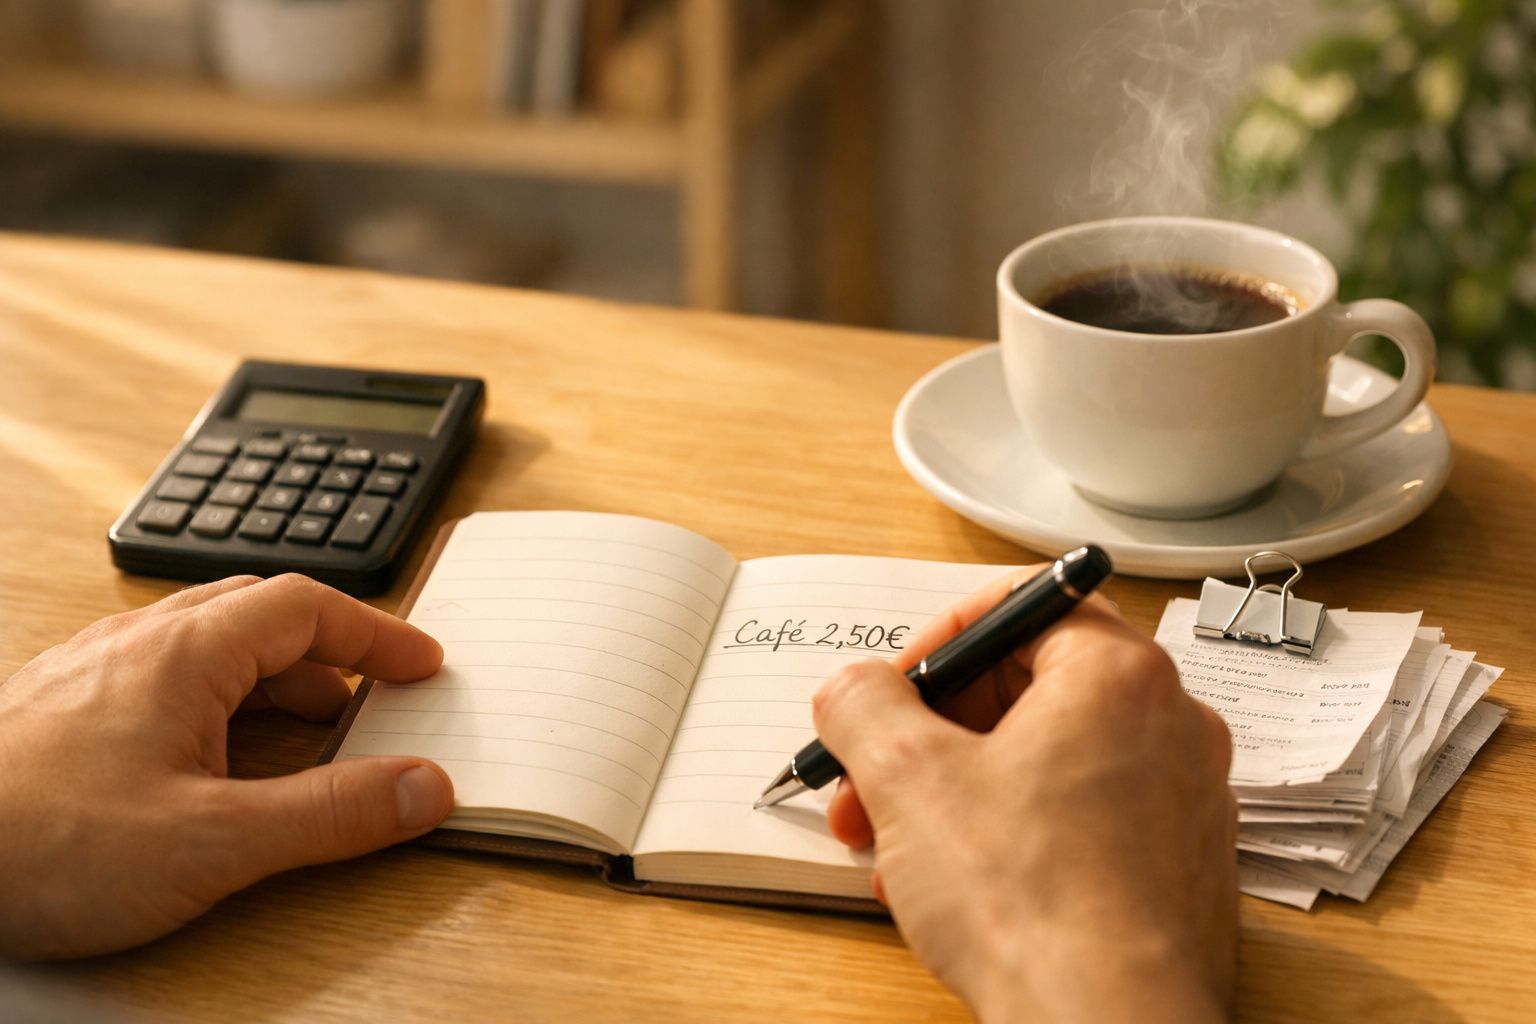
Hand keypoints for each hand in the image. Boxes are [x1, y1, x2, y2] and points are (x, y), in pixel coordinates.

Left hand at [0, 574, 454, 959]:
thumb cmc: (38, 844)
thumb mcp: (214, 842)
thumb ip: (331, 815)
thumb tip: (424, 789)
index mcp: (186, 650)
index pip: (309, 605)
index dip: (378, 631)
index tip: (422, 665)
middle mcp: (139, 642)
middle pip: (262, 616)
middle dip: (331, 656)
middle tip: (374, 702)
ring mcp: (95, 671)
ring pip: (210, 646)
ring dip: (273, 683)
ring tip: (304, 743)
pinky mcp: (63, 708)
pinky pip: (164, 678)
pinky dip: (218, 703)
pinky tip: (209, 760)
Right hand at [813, 570, 1235, 1022]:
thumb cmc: (1033, 904)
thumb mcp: (905, 777)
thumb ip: (862, 704)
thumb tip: (853, 690)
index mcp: (1119, 675)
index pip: (1023, 606)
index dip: (938, 642)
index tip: (895, 690)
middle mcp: (1171, 726)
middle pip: (1028, 691)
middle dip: (930, 736)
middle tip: (872, 777)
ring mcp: (1183, 802)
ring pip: (1047, 764)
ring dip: (957, 793)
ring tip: (894, 847)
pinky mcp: (1177, 869)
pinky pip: (1081, 823)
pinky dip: (1013, 838)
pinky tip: (954, 890)